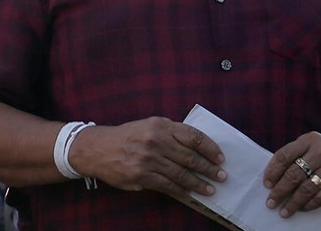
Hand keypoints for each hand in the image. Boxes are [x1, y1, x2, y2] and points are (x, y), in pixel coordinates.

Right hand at [69, 116, 225, 198]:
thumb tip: (197, 147)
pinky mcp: (142, 176)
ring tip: (211, 189)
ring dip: (199, 183)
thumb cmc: (128, 136)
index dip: (210, 148)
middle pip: (190, 157)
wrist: (98, 148)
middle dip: (209, 168)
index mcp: (162, 125)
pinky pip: (167, 186)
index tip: (220, 157)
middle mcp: (157, 141)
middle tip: (222, 176)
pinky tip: (191, 195)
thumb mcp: (150, 125)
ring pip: (181, 174)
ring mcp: (149, 159)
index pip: (193, 136)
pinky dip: (182, 191)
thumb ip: (172, 133)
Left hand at [262, 132, 320, 217]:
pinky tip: (302, 208)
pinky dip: (310, 204)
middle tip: (271, 202)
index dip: (273, 171)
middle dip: (280, 191)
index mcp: (310, 140)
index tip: (266, 184)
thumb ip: (297, 154)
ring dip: (293, 202)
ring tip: (284, 211)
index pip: (285, 155)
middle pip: (294, 174)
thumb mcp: (314, 143)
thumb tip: (275, 175)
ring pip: (307, 188)